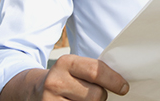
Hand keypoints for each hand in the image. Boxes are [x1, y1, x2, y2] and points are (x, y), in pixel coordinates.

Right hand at [0, 55, 128, 100]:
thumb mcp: (77, 68)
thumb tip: (122, 85)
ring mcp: (49, 100)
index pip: (97, 71)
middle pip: (95, 95)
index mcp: (66, 63)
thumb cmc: (67, 78)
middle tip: (97, 94)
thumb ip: (96, 71)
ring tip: (83, 98)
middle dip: (102, 96)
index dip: (114, 81)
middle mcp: (56, 81)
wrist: (35, 89)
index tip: (124, 88)